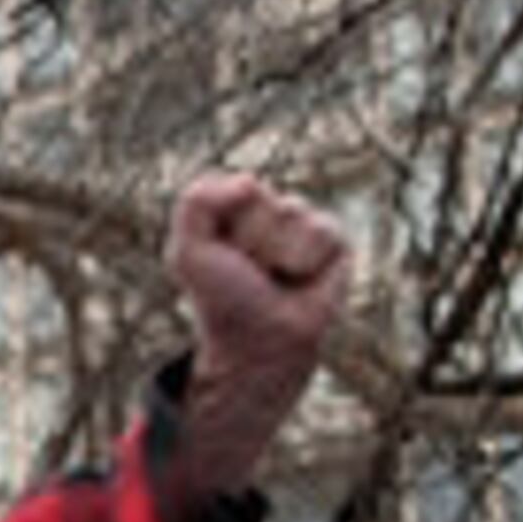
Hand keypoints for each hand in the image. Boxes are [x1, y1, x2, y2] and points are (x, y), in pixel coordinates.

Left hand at [163, 171, 348, 513]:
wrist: (261, 341)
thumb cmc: (221, 300)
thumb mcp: (187, 252)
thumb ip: (196, 203)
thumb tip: (250, 180)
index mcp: (232, 213)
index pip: (236, 186)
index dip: (225, 220)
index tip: (220, 252)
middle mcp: (268, 215)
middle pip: (265, 197)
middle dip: (250, 235)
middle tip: (248, 269)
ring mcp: (302, 228)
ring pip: (294, 210)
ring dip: (277, 250)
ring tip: (274, 275)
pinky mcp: (334, 246)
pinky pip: (323, 230)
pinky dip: (306, 258)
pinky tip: (301, 279)